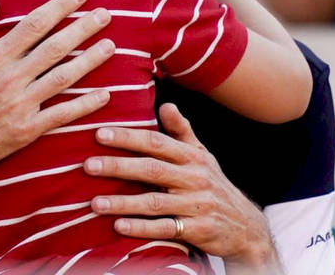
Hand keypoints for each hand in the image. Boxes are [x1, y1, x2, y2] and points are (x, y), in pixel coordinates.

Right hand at [0, 0, 115, 176]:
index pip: (35, 24)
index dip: (60, 7)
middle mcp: (12, 77)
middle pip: (56, 46)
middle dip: (83, 28)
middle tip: (105, 14)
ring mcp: (21, 104)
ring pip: (64, 77)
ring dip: (90, 60)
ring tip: (111, 46)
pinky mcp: (27, 129)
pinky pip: (62, 114)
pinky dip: (85, 104)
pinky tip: (104, 94)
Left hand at [85, 103, 280, 270]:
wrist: (246, 227)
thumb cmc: (213, 185)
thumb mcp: (202, 156)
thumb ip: (182, 132)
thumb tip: (166, 104)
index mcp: (192, 156)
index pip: (156, 143)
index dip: (128, 137)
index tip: (100, 133)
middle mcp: (195, 178)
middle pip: (152, 170)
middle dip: (118, 166)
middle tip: (88, 165)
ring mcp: (197, 205)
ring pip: (155, 202)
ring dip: (123, 203)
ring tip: (94, 203)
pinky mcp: (198, 230)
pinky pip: (166, 229)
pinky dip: (142, 229)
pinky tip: (119, 226)